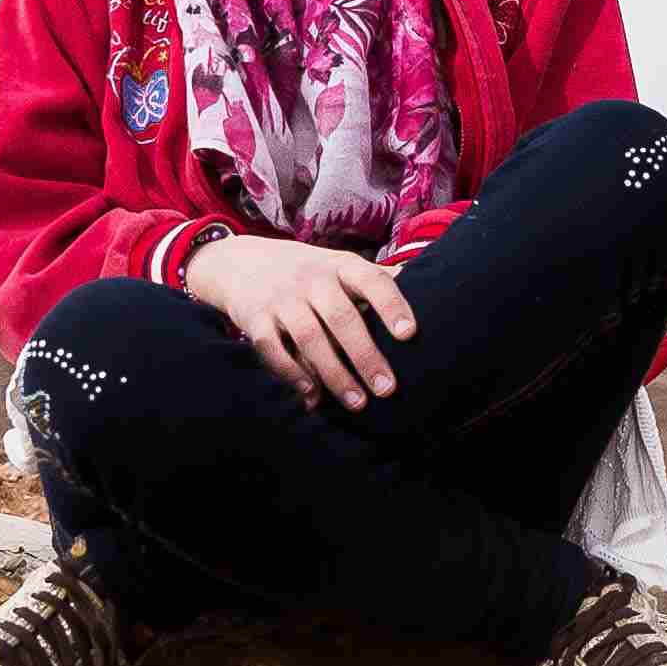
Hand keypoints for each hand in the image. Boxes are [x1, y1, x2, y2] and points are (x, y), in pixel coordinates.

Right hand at [181, 232, 417, 410]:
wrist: (240, 262)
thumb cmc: (306, 271)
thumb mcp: (338, 265)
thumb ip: (375, 280)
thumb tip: (427, 291)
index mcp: (340, 266)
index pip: (371, 280)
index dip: (391, 306)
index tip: (409, 334)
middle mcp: (311, 278)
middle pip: (342, 318)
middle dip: (365, 355)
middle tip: (387, 389)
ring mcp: (280, 298)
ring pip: (310, 338)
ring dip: (334, 374)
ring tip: (358, 403)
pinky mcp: (254, 318)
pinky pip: (273, 349)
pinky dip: (293, 374)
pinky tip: (313, 396)